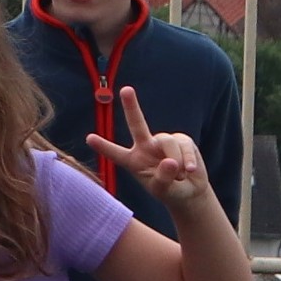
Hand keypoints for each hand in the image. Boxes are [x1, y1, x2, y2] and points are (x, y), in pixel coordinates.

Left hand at [90, 88, 210, 209]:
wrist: (189, 191)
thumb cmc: (169, 191)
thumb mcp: (162, 190)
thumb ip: (163, 179)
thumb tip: (171, 161)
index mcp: (132, 160)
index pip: (115, 153)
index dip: (103, 146)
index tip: (88, 138)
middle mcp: (145, 146)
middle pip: (137, 124)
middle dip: (132, 106)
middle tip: (126, 89)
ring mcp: (163, 142)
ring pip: (167, 142)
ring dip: (176, 161)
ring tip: (181, 176)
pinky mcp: (181, 140)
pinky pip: (184, 145)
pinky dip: (188, 159)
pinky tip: (191, 170)